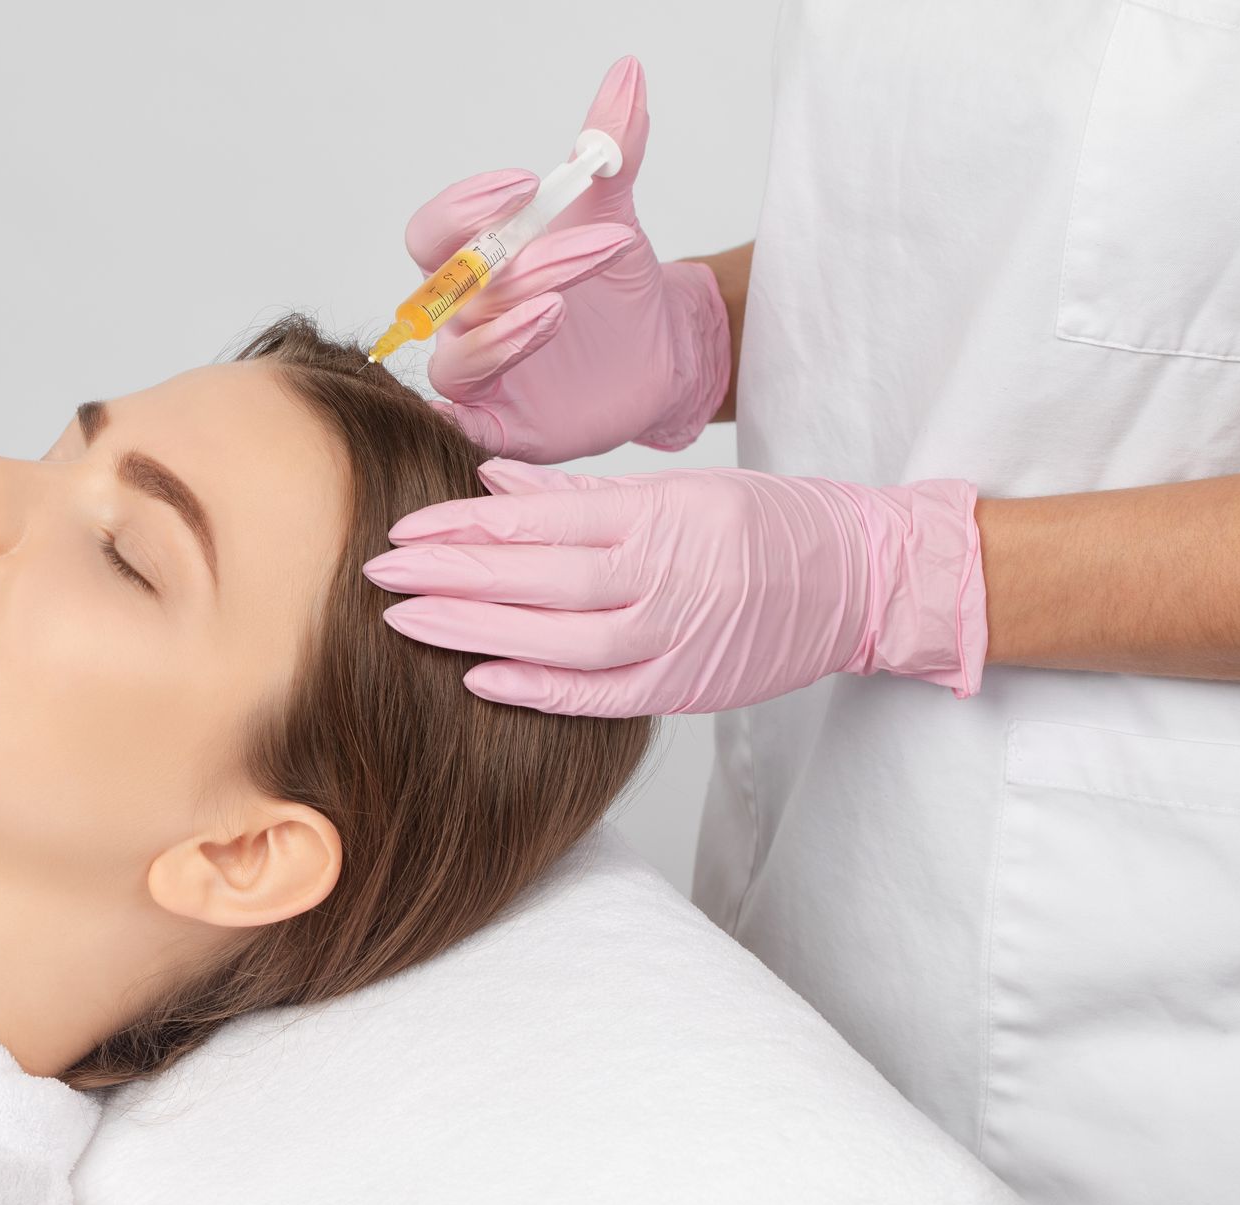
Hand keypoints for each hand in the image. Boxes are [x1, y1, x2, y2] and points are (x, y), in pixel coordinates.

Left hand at [363, 460, 988, 717]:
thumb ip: (580, 492)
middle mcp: (666, 573)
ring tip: (407, 622)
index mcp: (659, 513)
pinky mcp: (685, 686)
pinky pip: (601, 693)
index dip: (463, 526)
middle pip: (537, 578)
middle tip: (378, 572)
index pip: (541, 519)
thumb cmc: (765, 523)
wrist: (861, 578)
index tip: (401, 528)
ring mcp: (677, 636)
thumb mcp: (676, 487)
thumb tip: (493, 476)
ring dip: (477, 629)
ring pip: (560, 638)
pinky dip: (539, 688)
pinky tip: (479, 679)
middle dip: (450, 574)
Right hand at [402, 56, 731, 462]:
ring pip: (460, 358)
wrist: (660, 351)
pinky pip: (465, 427)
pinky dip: (465, 420)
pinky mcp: (502, 426)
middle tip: (589, 249)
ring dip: (503, 334)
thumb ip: (613, 148)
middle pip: (456, 292)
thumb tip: (628, 73)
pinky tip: (495, 404)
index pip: (434, 234)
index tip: (527, 184)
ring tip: (559, 310)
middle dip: (515, 269)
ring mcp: (478, 375)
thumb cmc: (616, 283)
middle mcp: (463, 317)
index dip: (467, 208)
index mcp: (474, 262)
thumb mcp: (615, 212)